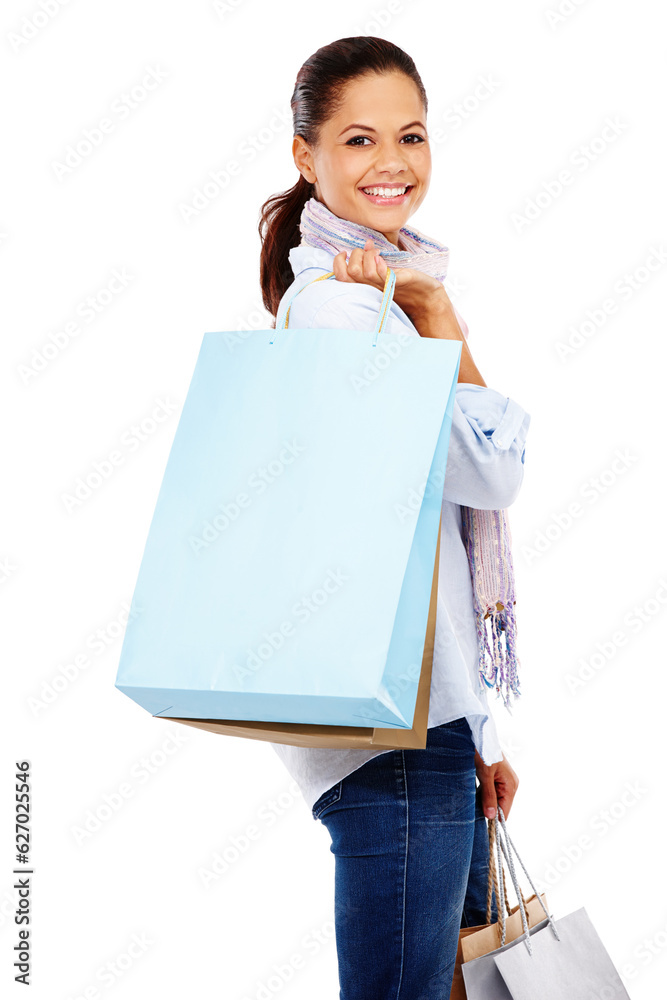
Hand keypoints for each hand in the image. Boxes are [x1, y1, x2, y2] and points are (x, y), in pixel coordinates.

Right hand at [331, 237, 449, 321]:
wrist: (424, 296)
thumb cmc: (402, 284)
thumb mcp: (383, 270)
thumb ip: (372, 259)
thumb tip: (366, 243)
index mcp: (364, 286)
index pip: (341, 276)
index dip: (338, 262)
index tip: (345, 253)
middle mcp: (370, 288)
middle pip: (351, 272)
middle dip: (356, 255)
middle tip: (368, 252)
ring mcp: (382, 287)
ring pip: (364, 272)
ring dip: (369, 256)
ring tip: (378, 253)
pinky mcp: (396, 284)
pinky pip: (383, 276)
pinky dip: (379, 265)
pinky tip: (381, 258)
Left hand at [474, 751, 518, 820]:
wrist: (480, 736)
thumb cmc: (484, 753)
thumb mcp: (485, 776)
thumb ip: (489, 796)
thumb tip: (491, 817)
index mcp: (511, 786)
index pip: (505, 811)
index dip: (494, 817)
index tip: (481, 819)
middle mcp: (510, 785)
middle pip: (500, 806)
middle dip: (488, 807)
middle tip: (474, 804)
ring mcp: (505, 781)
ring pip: (495, 799)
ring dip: (485, 799)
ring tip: (474, 795)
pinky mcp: (497, 778)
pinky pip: (492, 791)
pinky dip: (484, 793)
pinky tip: (476, 789)